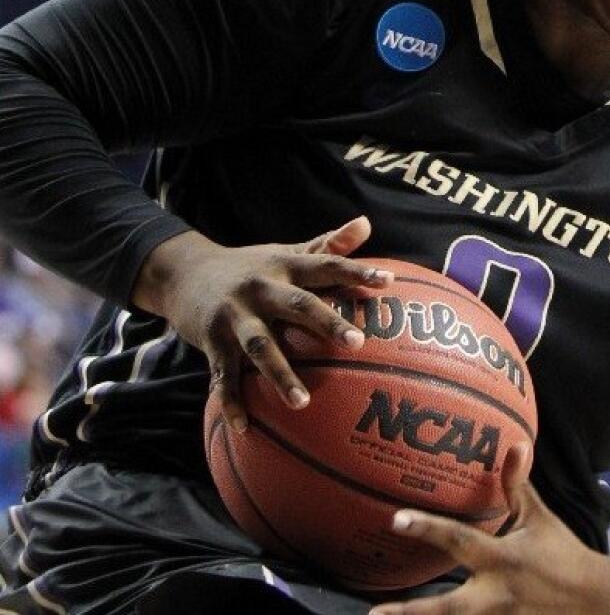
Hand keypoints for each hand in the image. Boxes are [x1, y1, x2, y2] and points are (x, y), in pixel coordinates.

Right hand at [132, 216, 391, 431]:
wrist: (182, 272)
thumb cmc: (251, 266)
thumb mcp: (286, 252)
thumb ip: (328, 244)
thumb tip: (366, 223)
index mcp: (285, 266)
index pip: (326, 265)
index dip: (356, 272)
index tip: (387, 282)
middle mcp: (261, 287)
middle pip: (298, 305)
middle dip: (326, 324)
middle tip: (357, 344)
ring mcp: (234, 315)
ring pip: (260, 347)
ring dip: (280, 375)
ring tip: (303, 403)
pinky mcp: (210, 341)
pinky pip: (223, 375)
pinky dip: (232, 402)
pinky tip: (245, 427)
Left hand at [369, 445, 609, 614]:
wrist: (594, 600)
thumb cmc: (562, 553)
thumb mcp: (539, 518)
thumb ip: (519, 487)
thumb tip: (516, 444)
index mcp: (503, 560)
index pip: (459, 541)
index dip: (427, 528)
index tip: (396, 519)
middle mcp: (495, 595)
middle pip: (446, 609)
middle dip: (410, 613)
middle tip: (375, 613)